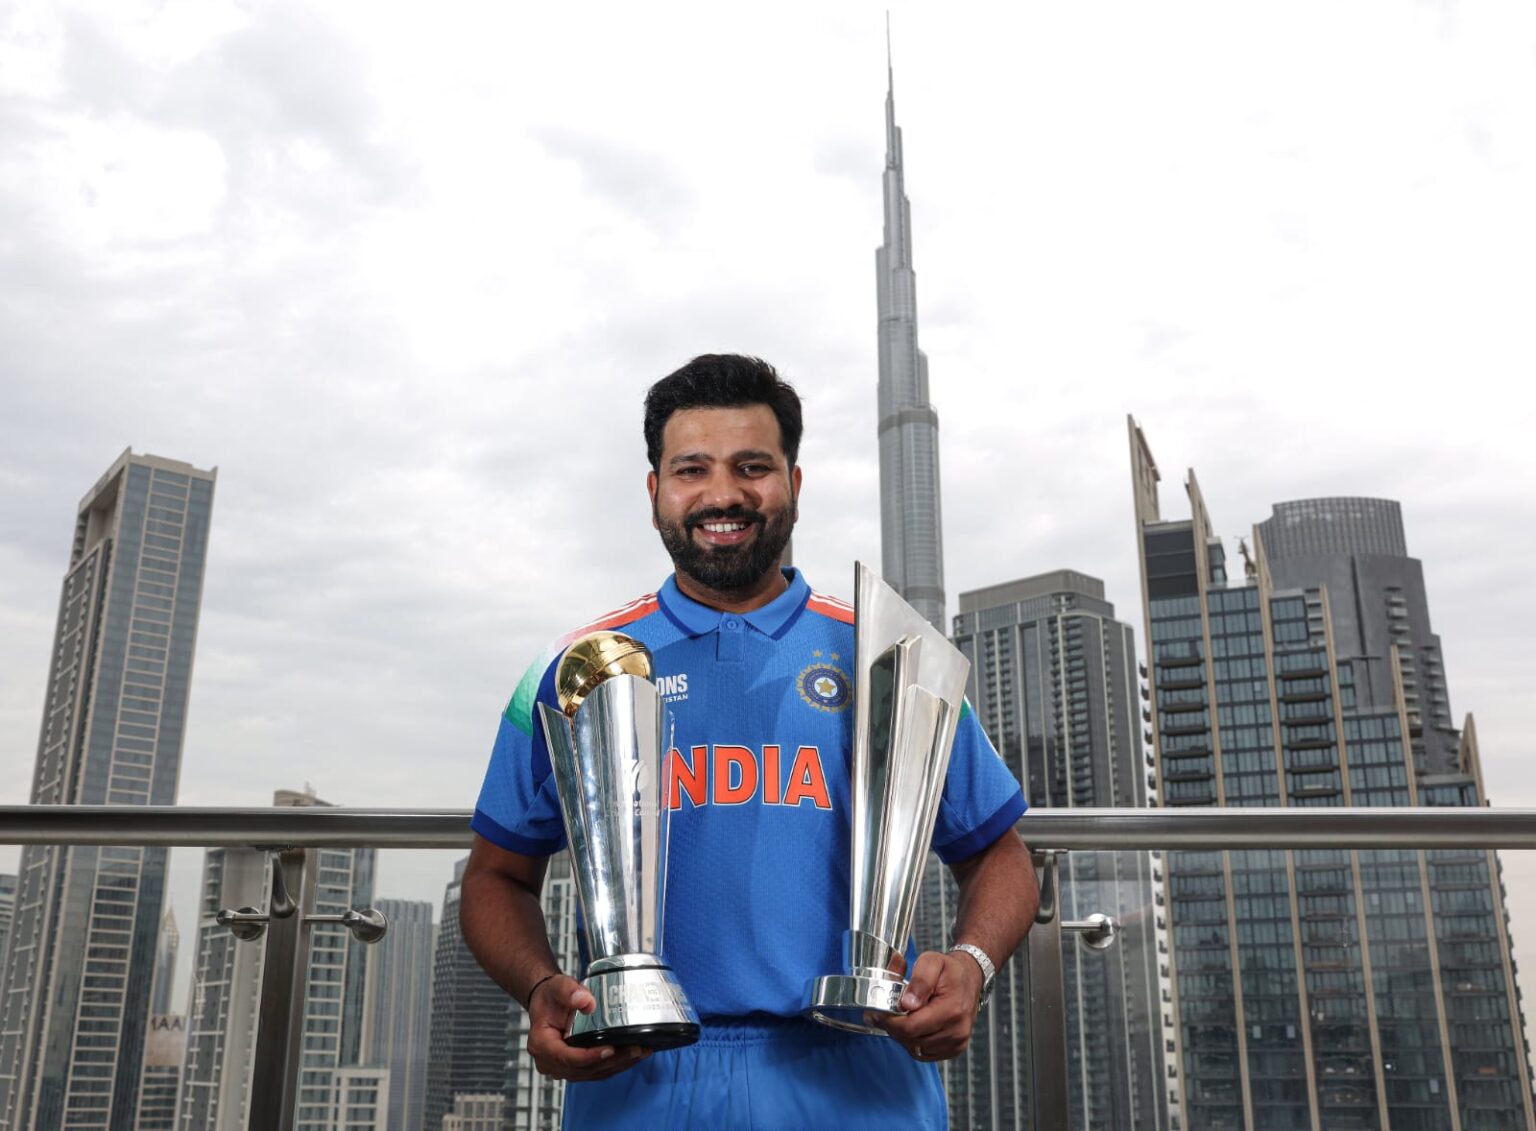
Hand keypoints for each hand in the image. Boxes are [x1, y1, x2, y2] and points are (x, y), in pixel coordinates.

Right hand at [525, 975, 649, 1080]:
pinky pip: (596, 1071)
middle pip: (584, 1069)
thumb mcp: (557, 986)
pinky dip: (614, 1065)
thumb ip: (569, 991)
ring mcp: (563, 1067)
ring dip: (617, 1065)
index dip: (590, 1056)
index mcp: (541, 1044)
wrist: (548, 1001)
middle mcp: (550, 1061)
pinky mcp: (575, 1067)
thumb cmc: (550, 996)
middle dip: (612, 1061)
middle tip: (635, 1049)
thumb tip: (587, 1002)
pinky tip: (631, 1056)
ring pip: (593, 1073)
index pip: (567, 1057)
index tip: (611, 1049)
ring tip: (639, 1052)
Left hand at [878, 950, 983, 1061]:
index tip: (879, 1012)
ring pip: (916, 1049)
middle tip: (887, 1012)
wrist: (970, 978)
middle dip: (894, 1027)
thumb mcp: (932, 962)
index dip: (890, 1021)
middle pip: (911, 1040)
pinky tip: (916, 1026)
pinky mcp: (955, 1049)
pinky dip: (915, 1042)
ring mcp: (957, 1042)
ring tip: (904, 1016)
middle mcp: (957, 1030)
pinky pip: (925, 1054)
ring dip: (904, 1035)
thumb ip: (919, 980)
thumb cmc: (951, 971)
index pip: (911, 1027)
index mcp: (951, 1009)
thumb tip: (907, 1003)